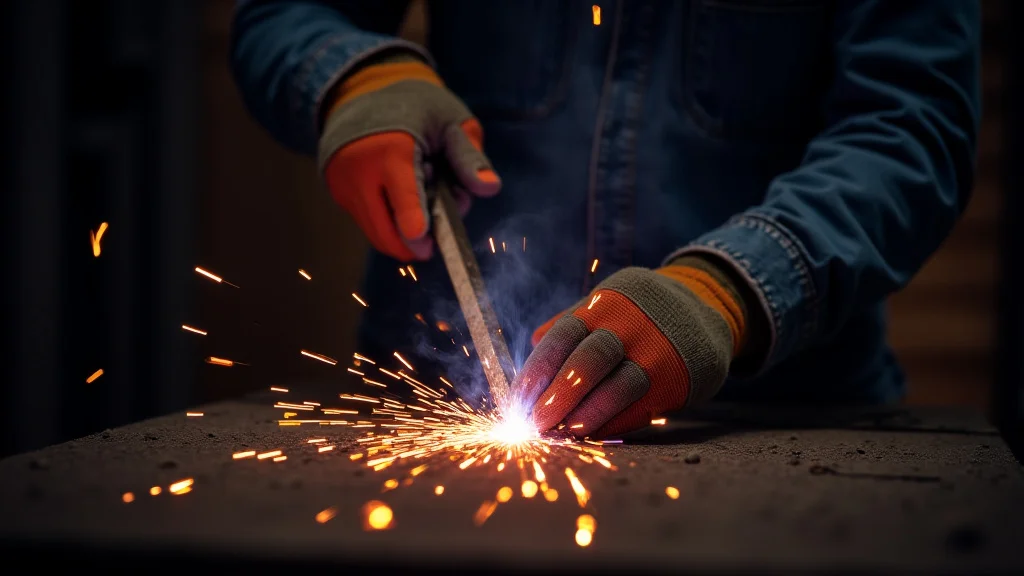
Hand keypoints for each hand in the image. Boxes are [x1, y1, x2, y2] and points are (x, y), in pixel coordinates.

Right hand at [317, 54, 500, 261]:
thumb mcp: (451, 121)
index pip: (404, 204)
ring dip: (402, 232)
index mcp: (392, 150)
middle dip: (417, 242)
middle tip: (437, 226)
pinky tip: (399, 193)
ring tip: (419, 198)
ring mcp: (343, 184)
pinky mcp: (336, 192)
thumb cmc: (417, 104)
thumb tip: (489, 188)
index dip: (418, 232)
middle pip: (387, 234)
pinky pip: (367, 221)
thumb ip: (469, 157)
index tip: (431, 246)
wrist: (361, 87)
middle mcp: (359, 171)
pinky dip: (387, 220)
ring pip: (376, 233)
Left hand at [514, 262, 747, 438]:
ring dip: (586, 415)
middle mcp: (631, 324)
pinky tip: (592, 433)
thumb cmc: (638, 312)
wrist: (707, 308)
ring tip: (564, 432)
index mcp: (605, 303)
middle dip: (559, 395)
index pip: (564, 335)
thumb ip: (570, 324)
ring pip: (618, 388)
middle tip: (537, 422)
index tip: (517, 400)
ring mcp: (659, 352)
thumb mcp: (607, 303)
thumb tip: (530, 348)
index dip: (538, 369)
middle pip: (589, 360)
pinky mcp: (679, 379)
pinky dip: (613, 423)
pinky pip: (641, 408)